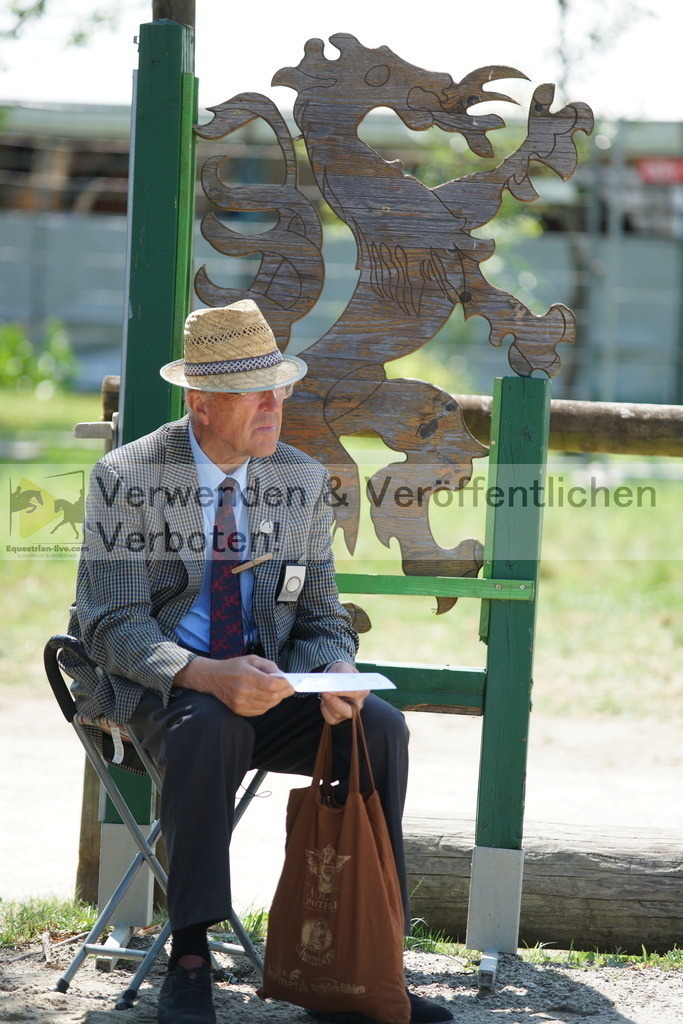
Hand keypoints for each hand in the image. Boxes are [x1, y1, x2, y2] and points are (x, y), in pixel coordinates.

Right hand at [174, 654, 294, 716]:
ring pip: (267, 705)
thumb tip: (283, 676)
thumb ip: (269, 666)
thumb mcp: (252, 659)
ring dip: (277, 699)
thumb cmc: (234, 666)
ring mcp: (240, 702)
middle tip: (290, 688)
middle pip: (271, 696)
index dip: (285, 685)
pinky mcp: (238, 710)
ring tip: (279, 692)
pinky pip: (260, 710)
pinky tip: (268, 698)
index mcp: (247, 675)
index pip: (272, 684)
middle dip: (284, 692)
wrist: (212, 677)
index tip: (292, 683)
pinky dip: (268, 705)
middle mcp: (243, 691)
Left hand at [319, 661, 368, 725]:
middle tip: (325, 692)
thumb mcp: (344, 667)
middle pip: (349, 711)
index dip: (342, 692)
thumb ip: (343, 673)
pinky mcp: (339, 718)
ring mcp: (349, 712)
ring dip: (327, 703)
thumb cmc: (342, 672)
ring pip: (337, 714)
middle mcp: (358, 704)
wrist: (336, 677)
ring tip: (324, 692)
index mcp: (363, 691)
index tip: (330, 689)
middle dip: (334, 703)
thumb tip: (340, 681)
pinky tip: (324, 701)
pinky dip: (325, 710)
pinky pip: (331, 718)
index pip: (356, 693)